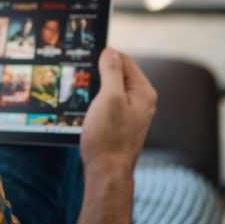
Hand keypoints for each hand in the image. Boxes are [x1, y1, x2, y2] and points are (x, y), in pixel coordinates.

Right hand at [80, 48, 156, 178]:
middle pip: (118, 73)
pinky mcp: (122, 123)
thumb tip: (110, 51)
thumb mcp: (109, 98)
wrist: (107, 172)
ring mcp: (132, 112)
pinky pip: (110, 103)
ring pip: (112, 89)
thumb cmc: (108, 137)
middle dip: (99, 73)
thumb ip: (111, 71)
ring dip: (97, 88)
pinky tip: (86, 108)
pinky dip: (97, 101)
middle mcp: (141, 100)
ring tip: (82, 94)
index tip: (86, 58)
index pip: (124, 60)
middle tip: (81, 77)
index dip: (105, 56)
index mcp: (143, 91)